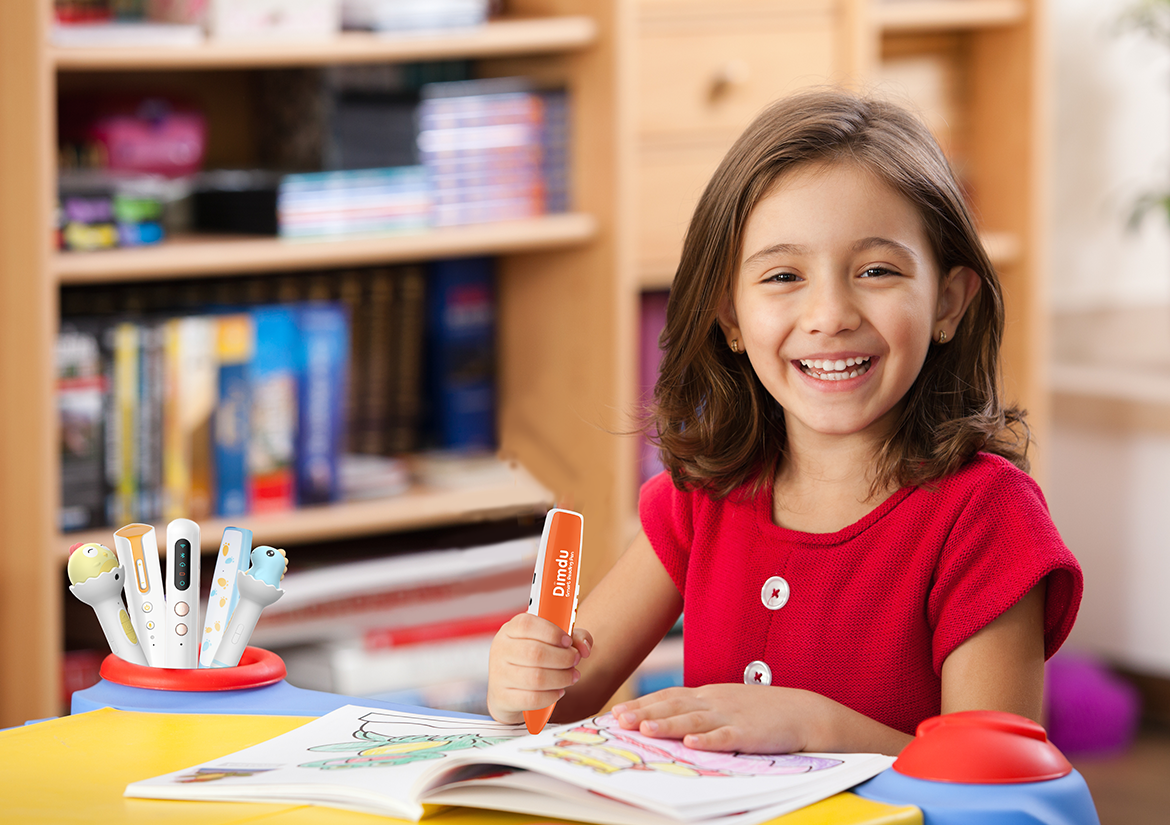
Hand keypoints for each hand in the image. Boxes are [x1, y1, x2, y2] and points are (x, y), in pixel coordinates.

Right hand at [486, 612, 592, 724]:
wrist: (507, 691)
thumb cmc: (532, 660)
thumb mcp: (550, 642)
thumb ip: (574, 638)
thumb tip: (584, 647)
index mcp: (510, 629)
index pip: (527, 625)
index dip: (552, 633)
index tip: (568, 641)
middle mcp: (501, 649)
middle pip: (535, 653)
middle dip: (563, 658)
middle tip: (575, 661)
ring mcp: (499, 674)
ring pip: (535, 678)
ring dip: (561, 678)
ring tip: (572, 677)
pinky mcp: (503, 697)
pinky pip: (532, 698)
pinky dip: (551, 696)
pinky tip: (559, 691)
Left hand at [610, 684, 823, 753]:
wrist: (804, 712)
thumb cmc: (763, 711)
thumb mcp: (727, 704)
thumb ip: (701, 710)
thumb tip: (669, 721)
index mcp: (709, 694)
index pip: (669, 697)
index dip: (643, 704)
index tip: (618, 713)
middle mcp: (715, 701)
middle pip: (674, 706)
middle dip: (644, 713)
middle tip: (619, 720)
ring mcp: (731, 716)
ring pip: (693, 719)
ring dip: (668, 724)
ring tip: (645, 729)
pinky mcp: (749, 733)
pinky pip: (725, 737)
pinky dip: (707, 740)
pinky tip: (691, 745)